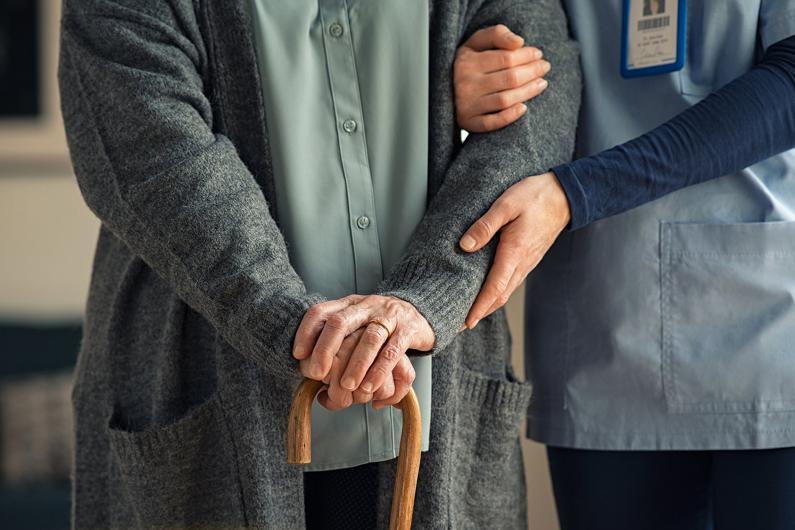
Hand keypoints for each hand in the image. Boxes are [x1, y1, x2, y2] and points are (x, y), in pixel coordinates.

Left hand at [293, 295, 433, 408]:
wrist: (420, 311)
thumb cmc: (380, 324)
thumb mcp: (356, 322)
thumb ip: (336, 340)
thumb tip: (308, 369)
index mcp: (349, 304)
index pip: (321, 311)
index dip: (306, 332)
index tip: (298, 354)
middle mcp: (366, 306)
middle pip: (340, 323)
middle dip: (326, 349)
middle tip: (317, 374)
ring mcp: (388, 316)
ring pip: (369, 338)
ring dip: (356, 365)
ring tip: (347, 386)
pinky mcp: (408, 330)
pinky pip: (393, 351)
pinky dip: (379, 371)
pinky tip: (370, 387)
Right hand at [454, 24, 550, 132]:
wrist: (443, 89)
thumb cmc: (467, 63)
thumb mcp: (476, 43)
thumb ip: (497, 34)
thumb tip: (519, 42)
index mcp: (467, 62)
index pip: (506, 58)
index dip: (527, 56)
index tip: (538, 54)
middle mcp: (466, 84)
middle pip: (509, 78)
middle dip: (532, 72)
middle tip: (544, 68)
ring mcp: (467, 105)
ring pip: (505, 99)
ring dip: (528, 92)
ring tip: (541, 83)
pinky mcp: (469, 123)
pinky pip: (492, 123)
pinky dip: (510, 116)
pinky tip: (524, 108)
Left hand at [459, 172, 570, 327]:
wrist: (565, 195)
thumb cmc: (535, 197)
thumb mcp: (506, 205)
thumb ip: (485, 225)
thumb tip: (465, 245)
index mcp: (514, 252)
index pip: (494, 288)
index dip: (479, 307)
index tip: (465, 322)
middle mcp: (522, 263)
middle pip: (499, 297)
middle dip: (480, 313)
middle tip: (459, 325)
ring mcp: (527, 263)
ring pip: (506, 291)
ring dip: (488, 305)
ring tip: (470, 313)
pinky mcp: (528, 259)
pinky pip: (511, 282)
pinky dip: (497, 293)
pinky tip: (487, 292)